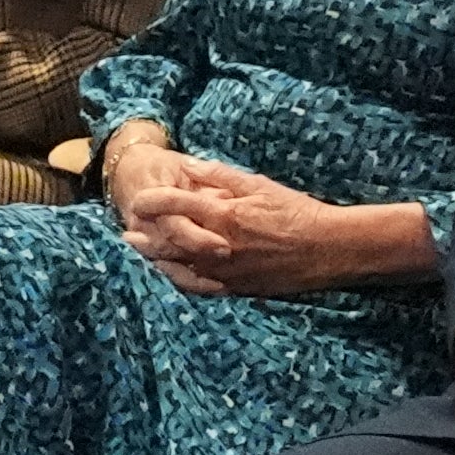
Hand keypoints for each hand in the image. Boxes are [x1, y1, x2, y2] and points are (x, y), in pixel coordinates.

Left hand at [114, 145, 373, 298]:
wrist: (327, 249)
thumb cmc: (297, 212)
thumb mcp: (260, 185)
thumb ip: (222, 177)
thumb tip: (190, 166)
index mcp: (225, 215)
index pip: (177, 205)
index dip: (153, 201)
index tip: (137, 200)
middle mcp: (220, 246)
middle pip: (170, 242)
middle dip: (145, 236)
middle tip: (127, 230)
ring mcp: (227, 271)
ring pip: (180, 268)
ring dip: (156, 260)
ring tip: (140, 253)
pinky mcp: (237, 288)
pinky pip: (201, 289)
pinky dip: (181, 281)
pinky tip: (171, 276)